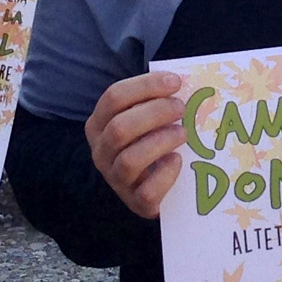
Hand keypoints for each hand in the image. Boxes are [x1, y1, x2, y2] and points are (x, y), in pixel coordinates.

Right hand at [88, 70, 186, 218]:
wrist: (152, 188)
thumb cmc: (150, 142)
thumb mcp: (144, 119)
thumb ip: (155, 100)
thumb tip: (182, 79)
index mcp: (99, 124)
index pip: (114, 97)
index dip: (146, 86)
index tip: (176, 82)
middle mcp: (101, 152)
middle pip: (120, 128)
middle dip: (155, 113)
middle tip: (181, 107)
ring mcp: (115, 179)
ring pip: (130, 160)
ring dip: (161, 141)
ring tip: (183, 133)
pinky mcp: (135, 202)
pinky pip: (147, 191)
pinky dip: (165, 174)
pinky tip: (177, 161)